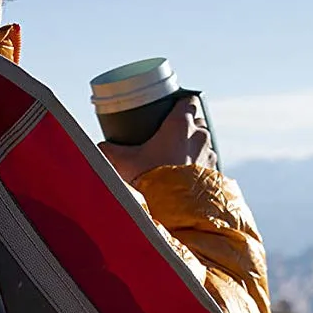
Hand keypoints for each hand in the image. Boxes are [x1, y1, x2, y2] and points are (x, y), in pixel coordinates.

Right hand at [99, 94, 213, 184]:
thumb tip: (98, 147)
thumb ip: (109, 150)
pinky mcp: (214, 174)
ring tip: (179, 156)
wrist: (172, 212)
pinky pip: (209, 163)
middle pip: (198, 121)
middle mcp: (200, 137)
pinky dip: (200, 165)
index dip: (181, 103)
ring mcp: (210, 155)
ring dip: (194, 146)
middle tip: (170, 135)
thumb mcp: (124, 162)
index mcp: (181, 125)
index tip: (171, 109)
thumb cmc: (151, 181)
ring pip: (205, 143)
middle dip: (187, 125)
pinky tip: (188, 174)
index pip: (189, 100)